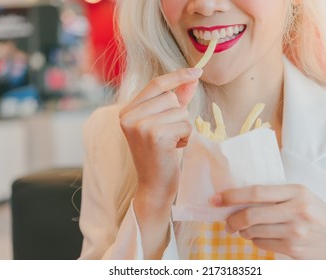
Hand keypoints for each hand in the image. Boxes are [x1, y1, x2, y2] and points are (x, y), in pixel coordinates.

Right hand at [119, 68, 201, 258]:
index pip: (156, 84)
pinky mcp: (155, 135)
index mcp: (128, 111)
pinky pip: (185, 124)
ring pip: (180, 110)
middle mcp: (129, 116)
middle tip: (169, 134)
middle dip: (178, 115)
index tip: (198, 71)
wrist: (153, 186)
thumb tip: (192, 78)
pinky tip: (174, 149)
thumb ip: (175, 100)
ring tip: (171, 142)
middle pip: (171, 97)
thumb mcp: (163, 123)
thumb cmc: (160, 155)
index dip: (178, 76)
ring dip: (182, 127)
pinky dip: (186, 137)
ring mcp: (140, 126)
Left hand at [210, 184, 325, 258]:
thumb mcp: (301, 195)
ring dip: (242, 232)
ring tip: (243, 230)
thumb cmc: (317, 214)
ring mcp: (295, 232)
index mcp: (296, 191)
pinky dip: (254, 241)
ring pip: (253, 232)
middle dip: (231, 220)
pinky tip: (259, 237)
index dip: (232, 196)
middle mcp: (296, 210)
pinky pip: (262, 244)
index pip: (256, 192)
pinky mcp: (293, 249)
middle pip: (251, 215)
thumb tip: (239, 198)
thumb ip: (275, 194)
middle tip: (226, 222)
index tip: (216, 199)